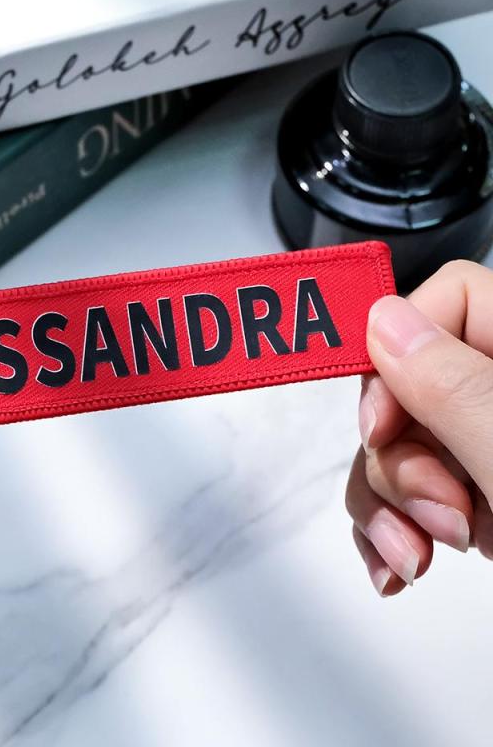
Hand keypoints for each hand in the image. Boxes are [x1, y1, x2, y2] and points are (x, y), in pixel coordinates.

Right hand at [347, 259, 492, 595]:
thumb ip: (459, 389)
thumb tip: (385, 320)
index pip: (447, 303)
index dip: (398, 358)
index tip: (383, 427)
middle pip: (406, 386)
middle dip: (399, 458)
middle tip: (437, 511)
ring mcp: (490, 452)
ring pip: (395, 445)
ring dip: (388, 504)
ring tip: (421, 553)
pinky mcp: (477, 499)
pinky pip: (401, 494)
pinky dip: (388, 529)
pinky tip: (400, 562)